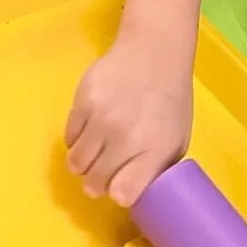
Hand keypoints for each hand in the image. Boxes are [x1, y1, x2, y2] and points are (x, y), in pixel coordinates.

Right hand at [65, 35, 193, 205]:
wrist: (154, 52)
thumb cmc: (169, 99)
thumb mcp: (177, 138)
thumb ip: (157, 168)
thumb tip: (133, 194)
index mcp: (154, 150)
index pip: (123, 193)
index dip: (119, 194)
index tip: (119, 187)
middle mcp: (126, 138)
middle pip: (94, 182)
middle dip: (95, 184)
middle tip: (100, 174)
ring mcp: (102, 119)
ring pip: (76, 163)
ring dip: (83, 164)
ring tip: (93, 152)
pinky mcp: (83, 101)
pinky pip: (69, 137)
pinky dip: (76, 139)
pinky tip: (90, 128)